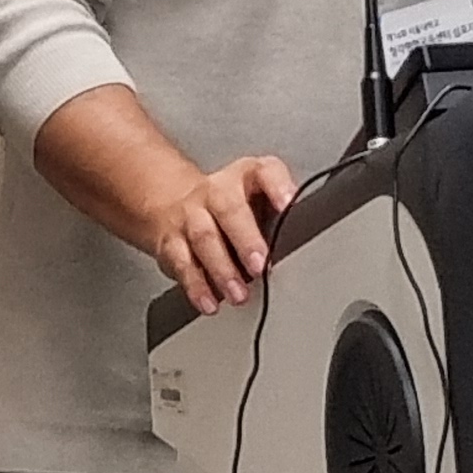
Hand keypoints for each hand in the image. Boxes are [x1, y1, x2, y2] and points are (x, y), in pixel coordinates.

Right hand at [150, 154, 297, 311]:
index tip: (289, 203)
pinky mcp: (170, 241)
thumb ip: (280, 214)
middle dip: (245, 240)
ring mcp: (190, 215)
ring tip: (239, 293)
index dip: (278, 186)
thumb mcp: (258, 195)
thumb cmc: (230, 204)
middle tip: (260, 265)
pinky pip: (181, 263)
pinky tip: (210, 301)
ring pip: (204, 239)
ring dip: (222, 270)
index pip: (265, 172)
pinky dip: (196, 286)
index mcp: (246, 175)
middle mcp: (216, 191)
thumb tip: (303, 242)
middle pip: (229, 210)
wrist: (172, 201)